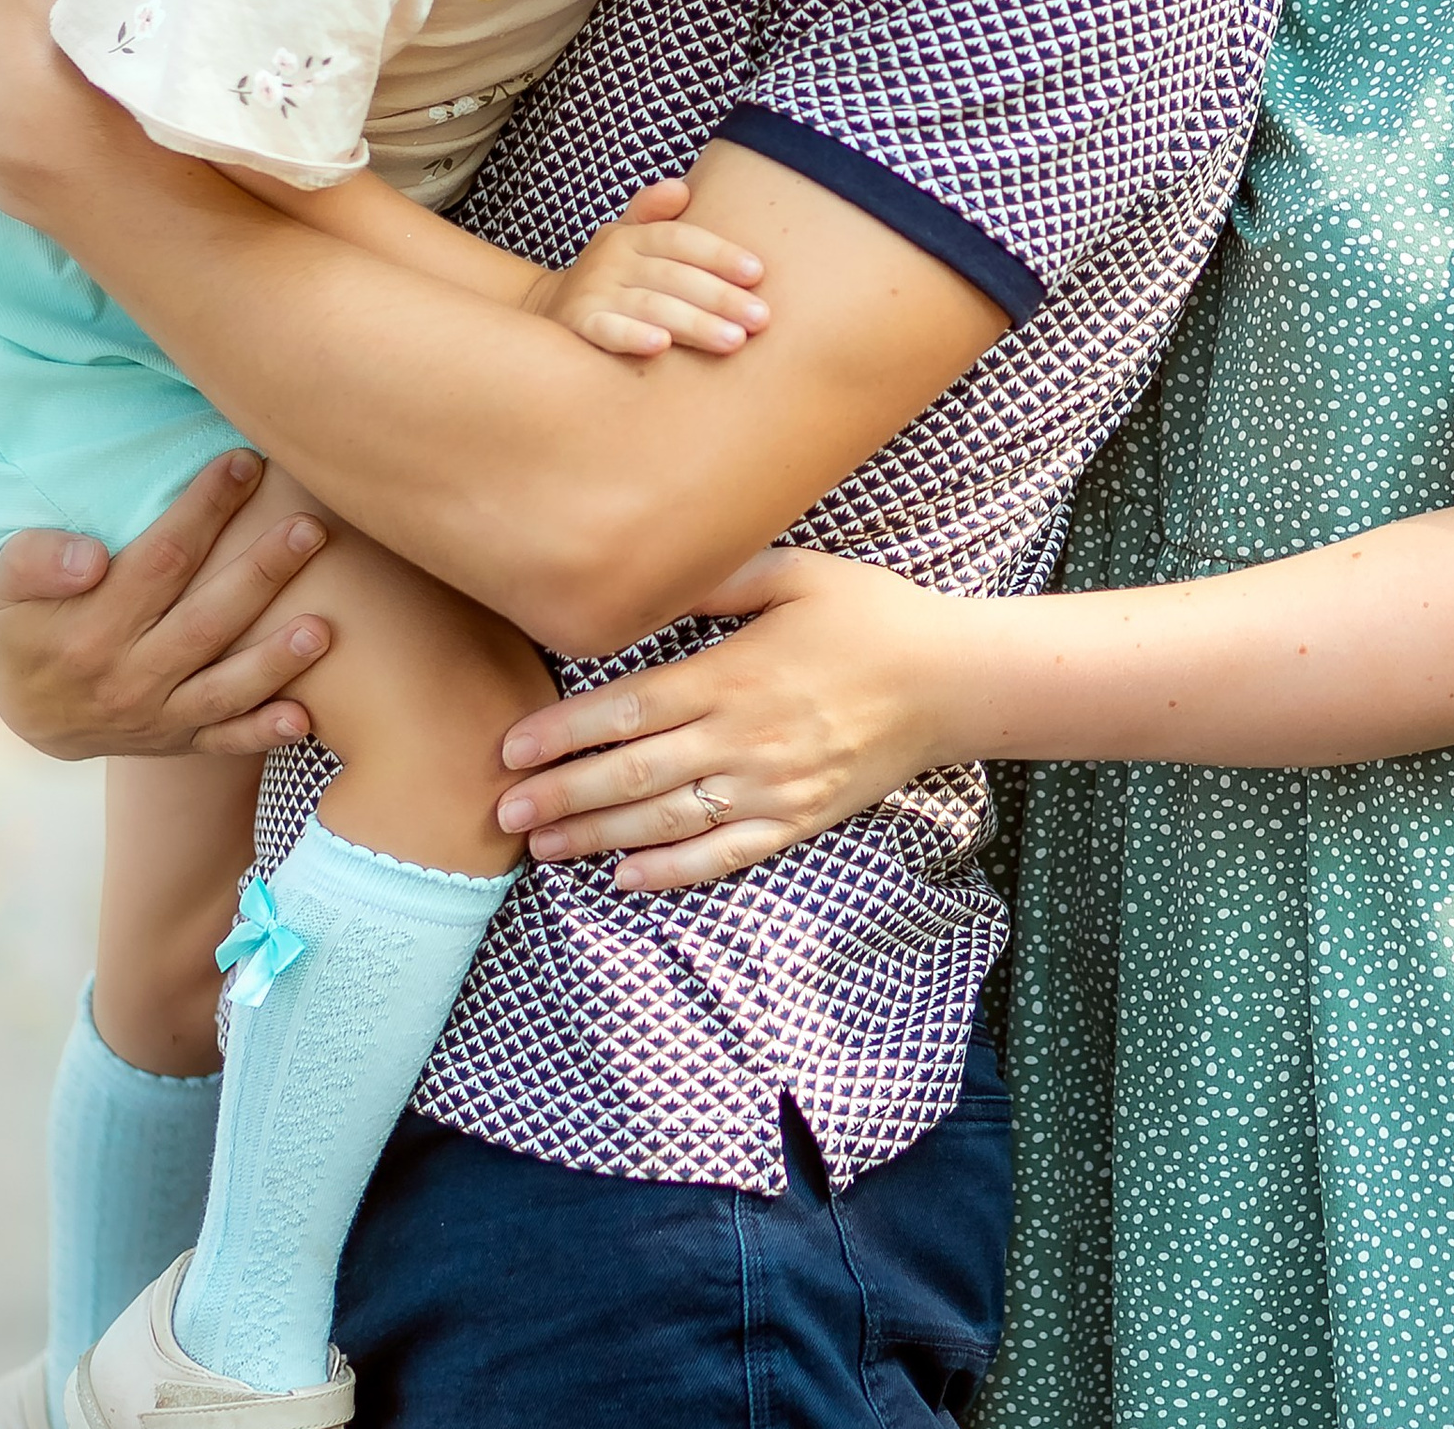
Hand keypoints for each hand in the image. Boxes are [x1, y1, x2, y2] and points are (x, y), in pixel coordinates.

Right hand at [0, 450, 332, 757]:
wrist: (29, 716)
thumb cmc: (26, 627)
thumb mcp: (4, 586)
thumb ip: (37, 560)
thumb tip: (90, 556)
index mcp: (91, 629)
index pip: (161, 560)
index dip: (206, 510)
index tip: (245, 464)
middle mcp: (129, 676)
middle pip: (207, 619)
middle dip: (263, 573)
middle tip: (310, 529)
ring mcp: (157, 714)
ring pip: (224, 687)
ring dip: (275, 660)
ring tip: (324, 628)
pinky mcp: (179, 741)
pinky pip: (224, 742)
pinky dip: (262, 733)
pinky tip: (304, 719)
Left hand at [493, 548, 955, 888]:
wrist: (951, 681)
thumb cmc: (870, 615)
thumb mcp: (796, 572)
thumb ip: (719, 578)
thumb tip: (649, 581)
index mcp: (735, 676)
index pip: (630, 710)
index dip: (565, 733)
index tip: (512, 747)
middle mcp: (746, 739)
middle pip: (635, 775)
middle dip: (562, 794)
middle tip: (502, 810)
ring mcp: (773, 788)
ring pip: (669, 822)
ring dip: (598, 837)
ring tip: (542, 846)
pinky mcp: (799, 819)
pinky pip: (726, 855)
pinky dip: (673, 873)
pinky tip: (625, 880)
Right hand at [523, 176, 769, 357]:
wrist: (549, 310)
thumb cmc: (611, 276)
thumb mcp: (628, 237)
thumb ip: (655, 213)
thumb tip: (681, 188)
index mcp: (631, 236)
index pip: (680, 239)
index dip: (719, 254)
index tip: (758, 273)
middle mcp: (612, 259)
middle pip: (673, 275)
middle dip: (720, 297)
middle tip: (761, 318)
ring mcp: (593, 291)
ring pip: (650, 306)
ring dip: (694, 323)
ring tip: (734, 340)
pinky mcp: (577, 324)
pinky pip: (607, 329)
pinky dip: (632, 336)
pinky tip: (661, 345)